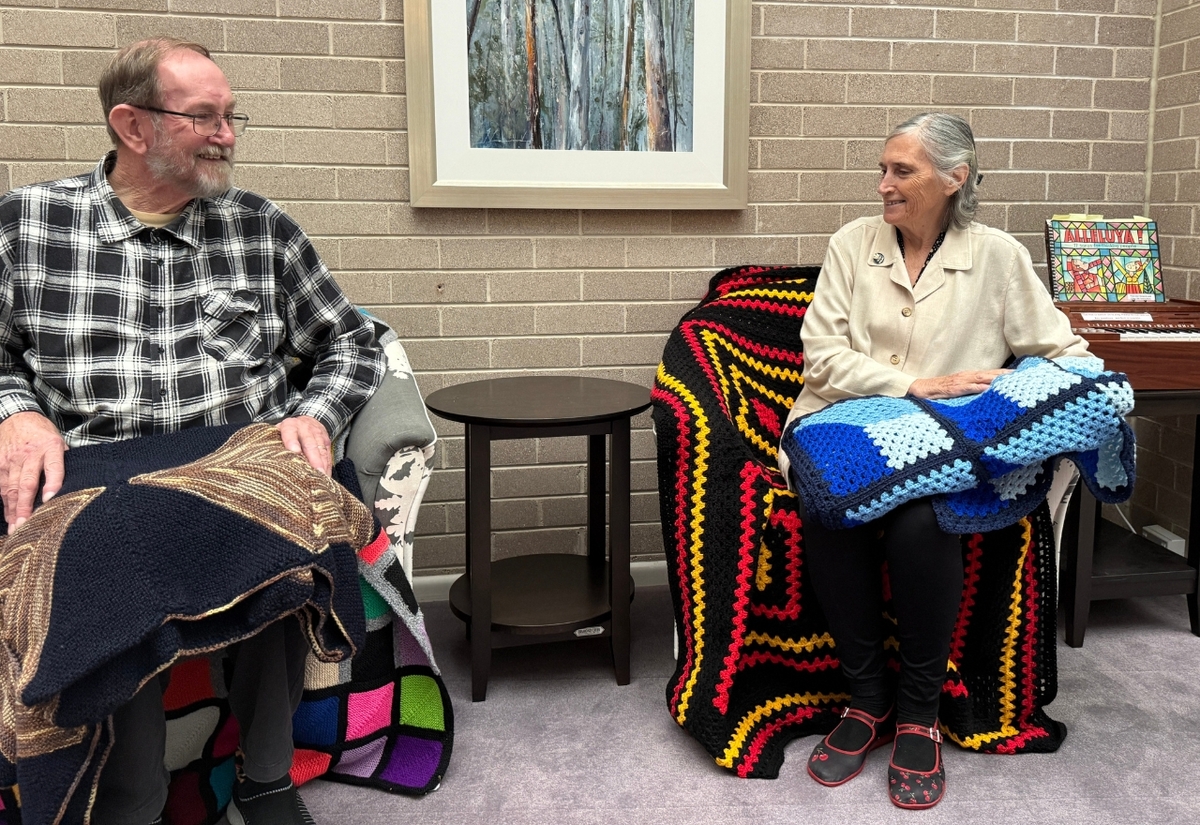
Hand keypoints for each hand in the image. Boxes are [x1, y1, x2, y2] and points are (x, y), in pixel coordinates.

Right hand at [0, 411, 66, 533]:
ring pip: (12, 488)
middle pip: (27, 483)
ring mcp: (12, 459)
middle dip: (26, 506)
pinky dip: (5, 502)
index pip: (54, 467)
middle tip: (26, 525)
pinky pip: (1, 485)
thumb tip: (77, 483)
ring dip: (13, 509)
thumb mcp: (59, 441)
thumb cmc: (43, 434)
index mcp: (51, 447)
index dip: (52, 483)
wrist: (18, 416)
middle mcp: (30, 454)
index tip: (51, 499)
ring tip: (16, 527)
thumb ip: (64, 461)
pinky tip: (9, 516)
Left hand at [277, 415, 331, 475]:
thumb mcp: (278, 432)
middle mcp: (305, 429)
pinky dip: (327, 465)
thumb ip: (273, 442)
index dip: (292, 441)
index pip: (290, 432)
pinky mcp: (326, 441)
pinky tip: (326, 476)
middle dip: (313, 458)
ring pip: (321, 449)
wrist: (306, 421)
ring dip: (322, 464)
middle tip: (315, 471)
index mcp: (290, 426)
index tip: (294, 451)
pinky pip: (328, 454)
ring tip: (322, 476)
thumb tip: (264, 459)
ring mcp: (318, 434)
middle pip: (310, 443)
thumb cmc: (287, 432)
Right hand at [908, 369, 1011, 399]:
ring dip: (995, 378)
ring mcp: (959, 382)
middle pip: (989, 374)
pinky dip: (978, 387)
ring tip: (1010, 379)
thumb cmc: (937, 392)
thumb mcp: (957, 392)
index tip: (1019, 375)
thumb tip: (985, 396)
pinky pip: (967, 387)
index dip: (1004, 374)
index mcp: (968, 377)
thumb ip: (970, 392)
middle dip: (1005, 374)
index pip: (990, 374)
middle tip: (1022, 375)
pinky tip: (988, 388)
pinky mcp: (952, 389)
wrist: (918, 389)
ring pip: (981, 378)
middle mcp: (965, 376)